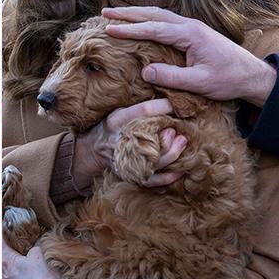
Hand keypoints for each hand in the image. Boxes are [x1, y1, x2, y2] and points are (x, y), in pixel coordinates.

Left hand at [1, 241, 73, 278]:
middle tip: (17, 253)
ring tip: (28, 275)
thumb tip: (36, 244)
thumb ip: (35, 247)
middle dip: (9, 258)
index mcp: (7, 263)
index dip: (1, 234)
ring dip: (15, 276)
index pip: (0, 244)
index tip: (1, 228)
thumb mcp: (41, 256)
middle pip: (2, 264)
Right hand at [72, 98, 187, 187]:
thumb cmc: (114, 125)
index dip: (163, 106)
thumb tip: (168, 98)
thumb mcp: (120, 110)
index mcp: (117, 120)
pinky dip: (170, 176)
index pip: (144, 111)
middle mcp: (121, 141)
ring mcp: (126, 160)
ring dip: (174, 153)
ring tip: (182, 142)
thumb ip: (139, 108)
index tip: (176, 103)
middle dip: (168, 135)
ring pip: (155, 161)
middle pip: (151, 140)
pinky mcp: (132, 175)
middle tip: (176, 129)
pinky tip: (181, 168)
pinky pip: (154, 180)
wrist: (96, 147)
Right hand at [103, 6, 278, 105]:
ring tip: (116, 14)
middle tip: (104, 13)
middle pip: (153, 14)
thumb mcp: (199, 83)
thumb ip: (172, 77)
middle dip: (128, 13)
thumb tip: (145, 71)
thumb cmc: (229, 80)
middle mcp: (190, 25)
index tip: (108, 29)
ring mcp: (193, 27)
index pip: (153, 28)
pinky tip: (141, 23)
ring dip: (137, 14)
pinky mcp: (194, 33)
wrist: (253, 75)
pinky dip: (149, 19)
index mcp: (190, 35)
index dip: (129, 29)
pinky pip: (166, 21)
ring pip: (159, 15)